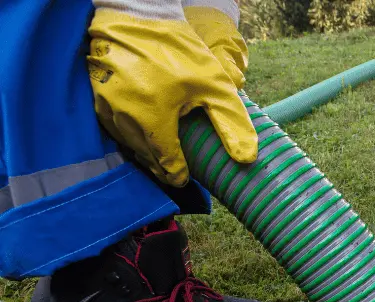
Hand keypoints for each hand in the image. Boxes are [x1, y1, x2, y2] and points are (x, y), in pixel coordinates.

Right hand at [88, 8, 257, 186]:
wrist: (137, 15)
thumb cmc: (178, 49)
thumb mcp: (215, 85)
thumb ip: (231, 123)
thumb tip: (247, 159)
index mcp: (153, 117)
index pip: (166, 162)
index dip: (178, 174)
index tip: (185, 179)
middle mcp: (124, 116)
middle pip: (145, 156)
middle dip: (161, 167)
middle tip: (175, 172)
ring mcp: (105, 107)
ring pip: (127, 143)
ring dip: (145, 153)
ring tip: (161, 157)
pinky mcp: (95, 97)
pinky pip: (113, 127)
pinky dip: (129, 135)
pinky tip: (143, 134)